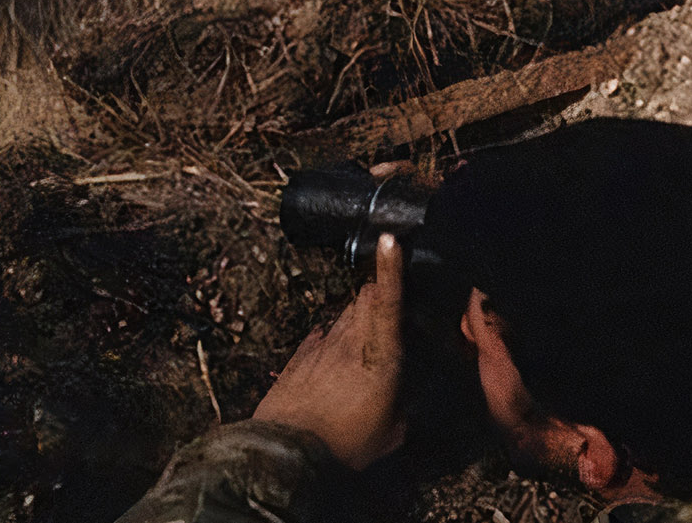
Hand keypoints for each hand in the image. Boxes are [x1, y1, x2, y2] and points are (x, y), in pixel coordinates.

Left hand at [253, 233, 406, 469]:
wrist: (283, 453)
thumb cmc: (343, 445)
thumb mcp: (389, 436)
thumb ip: (403, 414)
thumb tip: (408, 409)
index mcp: (379, 356)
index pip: (388, 301)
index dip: (391, 268)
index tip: (392, 239)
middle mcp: (350, 342)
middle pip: (365, 297)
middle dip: (379, 288)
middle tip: (391, 296)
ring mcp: (321, 347)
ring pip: (344, 314)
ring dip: (357, 315)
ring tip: (365, 333)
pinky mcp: (298, 359)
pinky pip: (319, 336)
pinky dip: (330, 340)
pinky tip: (333, 357)